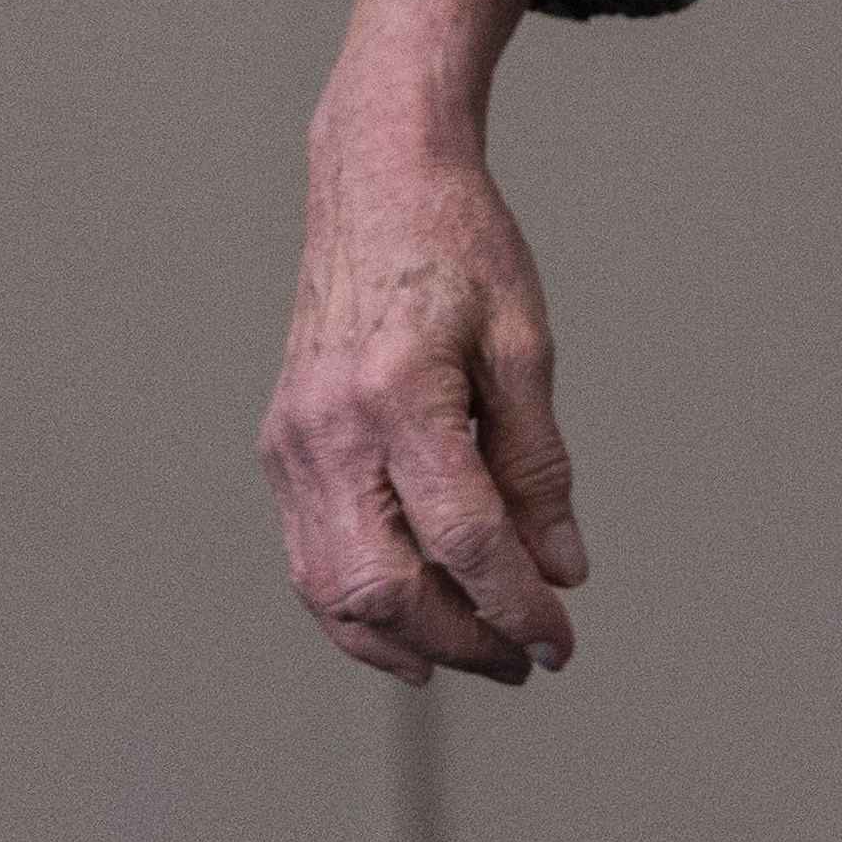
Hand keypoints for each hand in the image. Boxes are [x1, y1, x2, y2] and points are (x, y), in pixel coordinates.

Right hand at [262, 0, 584, 685]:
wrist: (376, 180)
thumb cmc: (462, 248)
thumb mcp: (524, 342)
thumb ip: (539, 463)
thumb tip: (563, 568)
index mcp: (400, 391)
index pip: (463, 535)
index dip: (516, 602)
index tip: (561, 641)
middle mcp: (329, 428)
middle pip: (387, 582)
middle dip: (461, 639)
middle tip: (526, 661)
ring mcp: (291, 443)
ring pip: (333, 589)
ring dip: (404, 642)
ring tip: (476, 658)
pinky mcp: (278, 447)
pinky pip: (309, 559)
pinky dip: (356, 610)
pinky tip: (409, 632)